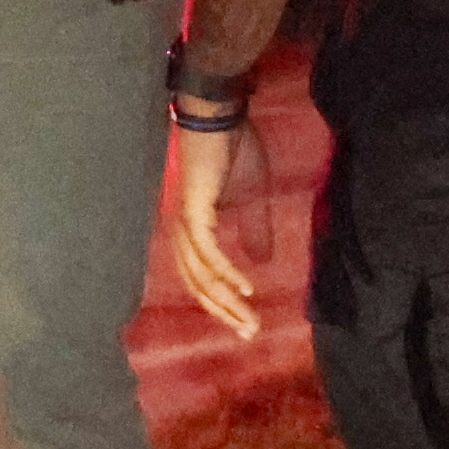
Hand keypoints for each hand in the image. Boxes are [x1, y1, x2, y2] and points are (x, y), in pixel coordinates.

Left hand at [160, 117, 258, 339]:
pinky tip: (243, 287)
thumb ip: (256, 230)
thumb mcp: (253, 198)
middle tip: (248, 333)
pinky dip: (224, 272)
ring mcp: (186, 220)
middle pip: (198, 283)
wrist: (221, 114)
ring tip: (247, 320)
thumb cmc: (235, 150)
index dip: (222, 301)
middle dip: (224, 311)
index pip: (202, 276)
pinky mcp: (193, 209)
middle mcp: (184, 229)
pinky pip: (207, 252)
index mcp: (194, 228)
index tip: (246, 323)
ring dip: (225, 300)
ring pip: (200, 274)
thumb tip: (263, 263)